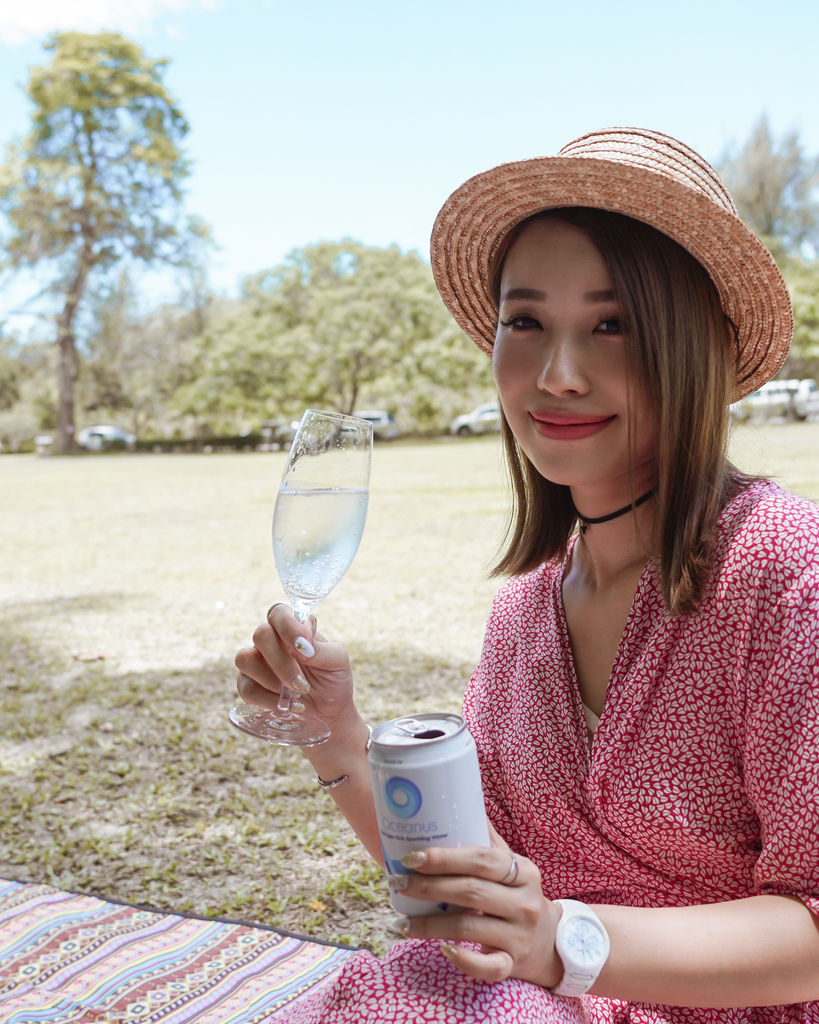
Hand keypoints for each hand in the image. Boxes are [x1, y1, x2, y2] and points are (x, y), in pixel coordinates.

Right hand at [234, 604, 356, 733]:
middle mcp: (271, 641)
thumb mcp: (337, 661)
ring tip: (295, 695)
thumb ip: (321, 648)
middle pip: (261, 634)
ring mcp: (256, 662)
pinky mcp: (248, 684)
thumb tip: (301, 644)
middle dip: (282, 662)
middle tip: (302, 684)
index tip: (304, 648)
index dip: (288, 627)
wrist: (328, 712)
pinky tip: (285, 706)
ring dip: (272, 680)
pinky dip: (267, 700)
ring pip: (245, 659)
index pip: (279, 613)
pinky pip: (245, 687)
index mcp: (292, 628)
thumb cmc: (333, 679)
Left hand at [397, 823, 562, 987]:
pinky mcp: (513, 964)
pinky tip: (441, 950)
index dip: (444, 857)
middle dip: (428, 887)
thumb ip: (487, 841)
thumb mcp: (512, 867)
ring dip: (430, 925)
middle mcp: (524, 902)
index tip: (411, 857)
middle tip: (397, 883)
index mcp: (522, 871)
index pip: (480, 859)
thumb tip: (455, 798)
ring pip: (468, 928)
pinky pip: (487, 967)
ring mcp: (519, 935)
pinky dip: (463, 960)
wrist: (552, 943)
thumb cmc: (519, 896)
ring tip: (400, 921)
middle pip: (470, 891)